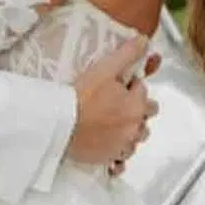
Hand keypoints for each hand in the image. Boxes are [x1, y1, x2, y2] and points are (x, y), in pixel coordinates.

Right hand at [67, 39, 161, 174]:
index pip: (144, 91)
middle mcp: (134, 128)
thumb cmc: (80, 96)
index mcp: (137, 105)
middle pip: (145, 117)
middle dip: (136, 110)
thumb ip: (128, 54)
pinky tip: (110, 148)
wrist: (59, 124)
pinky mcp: (109, 160)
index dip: (131, 86)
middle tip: (116, 104)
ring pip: (135, 139)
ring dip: (129, 132)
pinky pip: (121, 163)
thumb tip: (145, 41)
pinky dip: (118, 157)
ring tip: (111, 124)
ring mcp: (123, 146)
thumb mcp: (105, 68)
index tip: (117, 85)